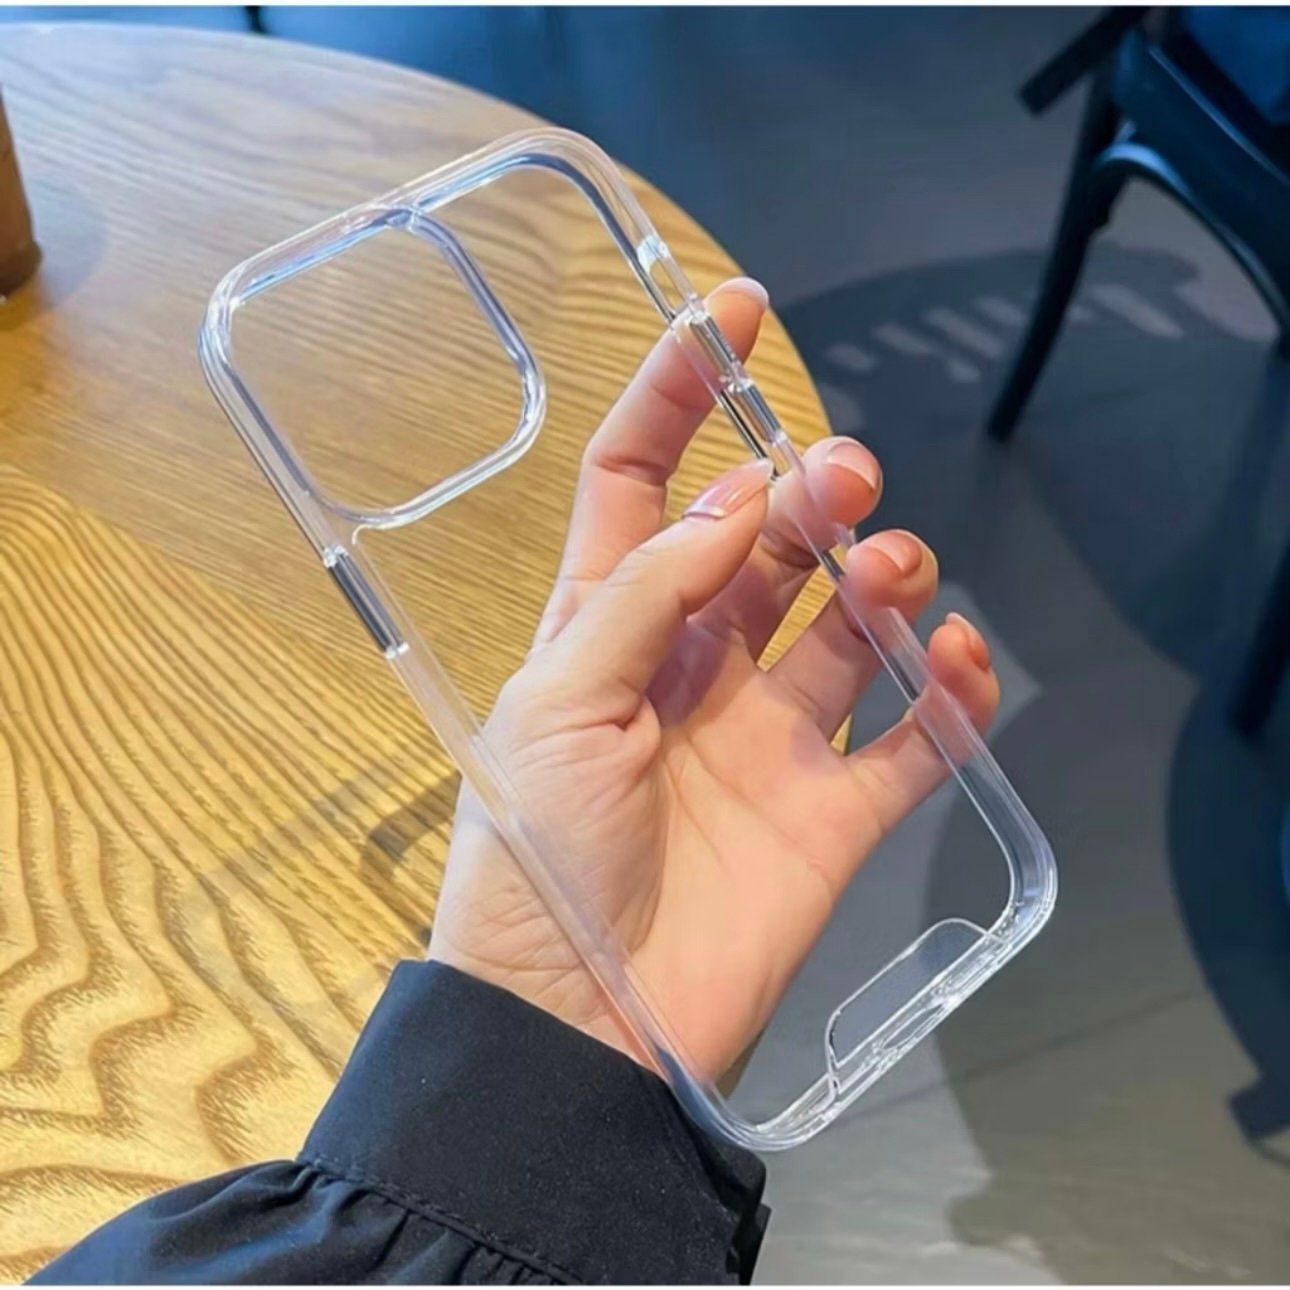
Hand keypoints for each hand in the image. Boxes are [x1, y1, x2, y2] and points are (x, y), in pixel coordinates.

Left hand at [428, 278, 998, 1079]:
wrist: (581, 1022)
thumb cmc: (539, 856)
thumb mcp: (557, 704)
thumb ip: (644, 597)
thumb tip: (729, 504)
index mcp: (605, 626)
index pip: (642, 482)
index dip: (679, 393)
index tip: (735, 311)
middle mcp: (693, 668)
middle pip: (763, 543)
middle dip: (804, 490)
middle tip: (838, 479)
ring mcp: (769, 739)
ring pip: (846, 623)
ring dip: (882, 573)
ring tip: (892, 566)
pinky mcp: (833, 813)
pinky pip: (911, 736)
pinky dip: (950, 691)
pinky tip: (961, 654)